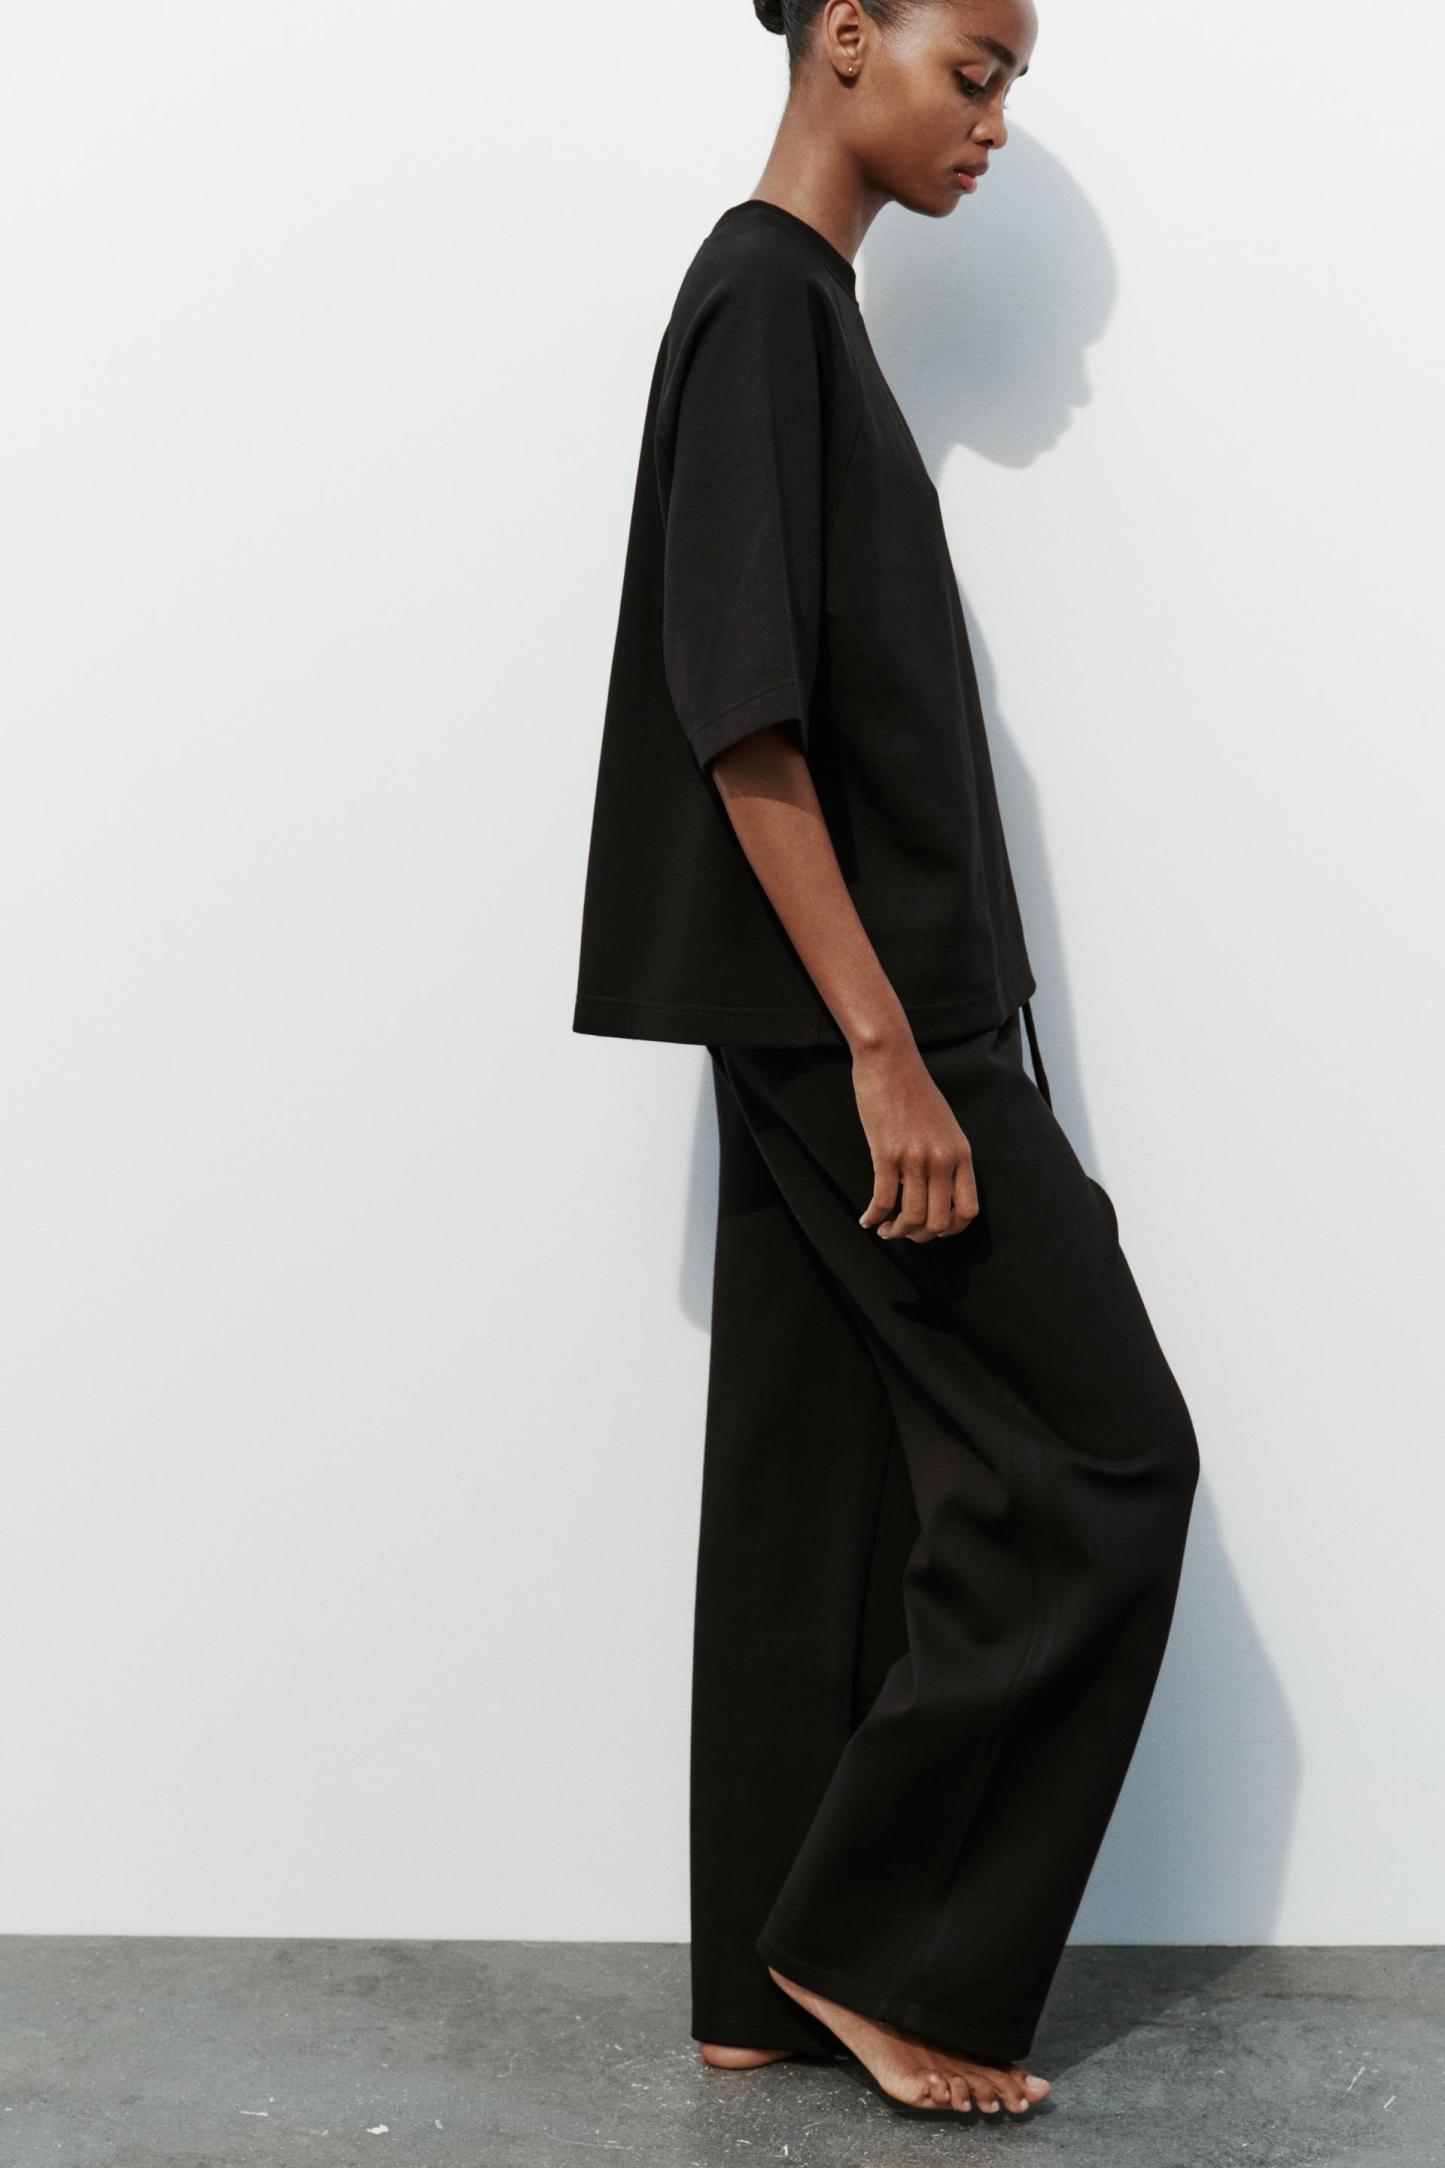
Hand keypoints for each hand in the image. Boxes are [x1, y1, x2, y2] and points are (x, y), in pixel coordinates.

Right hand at [852, 1039, 979, 1242]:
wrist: (891, 1061)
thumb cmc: (914, 1090)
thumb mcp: (944, 1125)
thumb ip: (946, 1156)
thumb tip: (936, 1188)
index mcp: (961, 1154)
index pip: (968, 1210)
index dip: (950, 1230)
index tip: (933, 1230)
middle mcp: (942, 1160)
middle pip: (938, 1221)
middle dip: (919, 1236)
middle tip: (903, 1233)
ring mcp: (915, 1158)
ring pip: (911, 1216)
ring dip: (895, 1231)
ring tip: (884, 1230)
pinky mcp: (887, 1153)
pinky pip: (882, 1200)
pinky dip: (873, 1216)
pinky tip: (866, 1218)